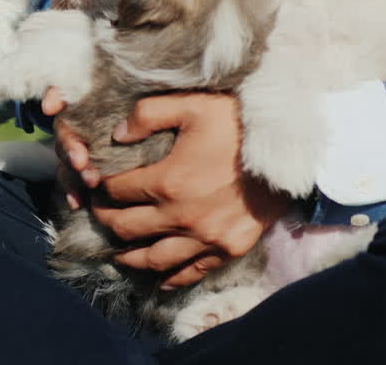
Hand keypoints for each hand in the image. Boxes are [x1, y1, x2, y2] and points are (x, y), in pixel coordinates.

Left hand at [50, 90, 288, 288]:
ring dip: (130, 256)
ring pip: (155, 259)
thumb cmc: (238, 122)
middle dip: (106, 220)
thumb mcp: (191, 105)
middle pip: (128, 228)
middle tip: (98, 214)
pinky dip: (172, 278)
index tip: (95, 185)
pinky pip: (193, 271)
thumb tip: (117, 135)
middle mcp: (182, 216)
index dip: (101, 188)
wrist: (290, 149)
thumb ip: (146, 115)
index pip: (117, 191)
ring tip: (118, 253)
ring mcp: (207, 237)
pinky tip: (161, 279)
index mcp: (168, 181)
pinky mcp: (229, 248)